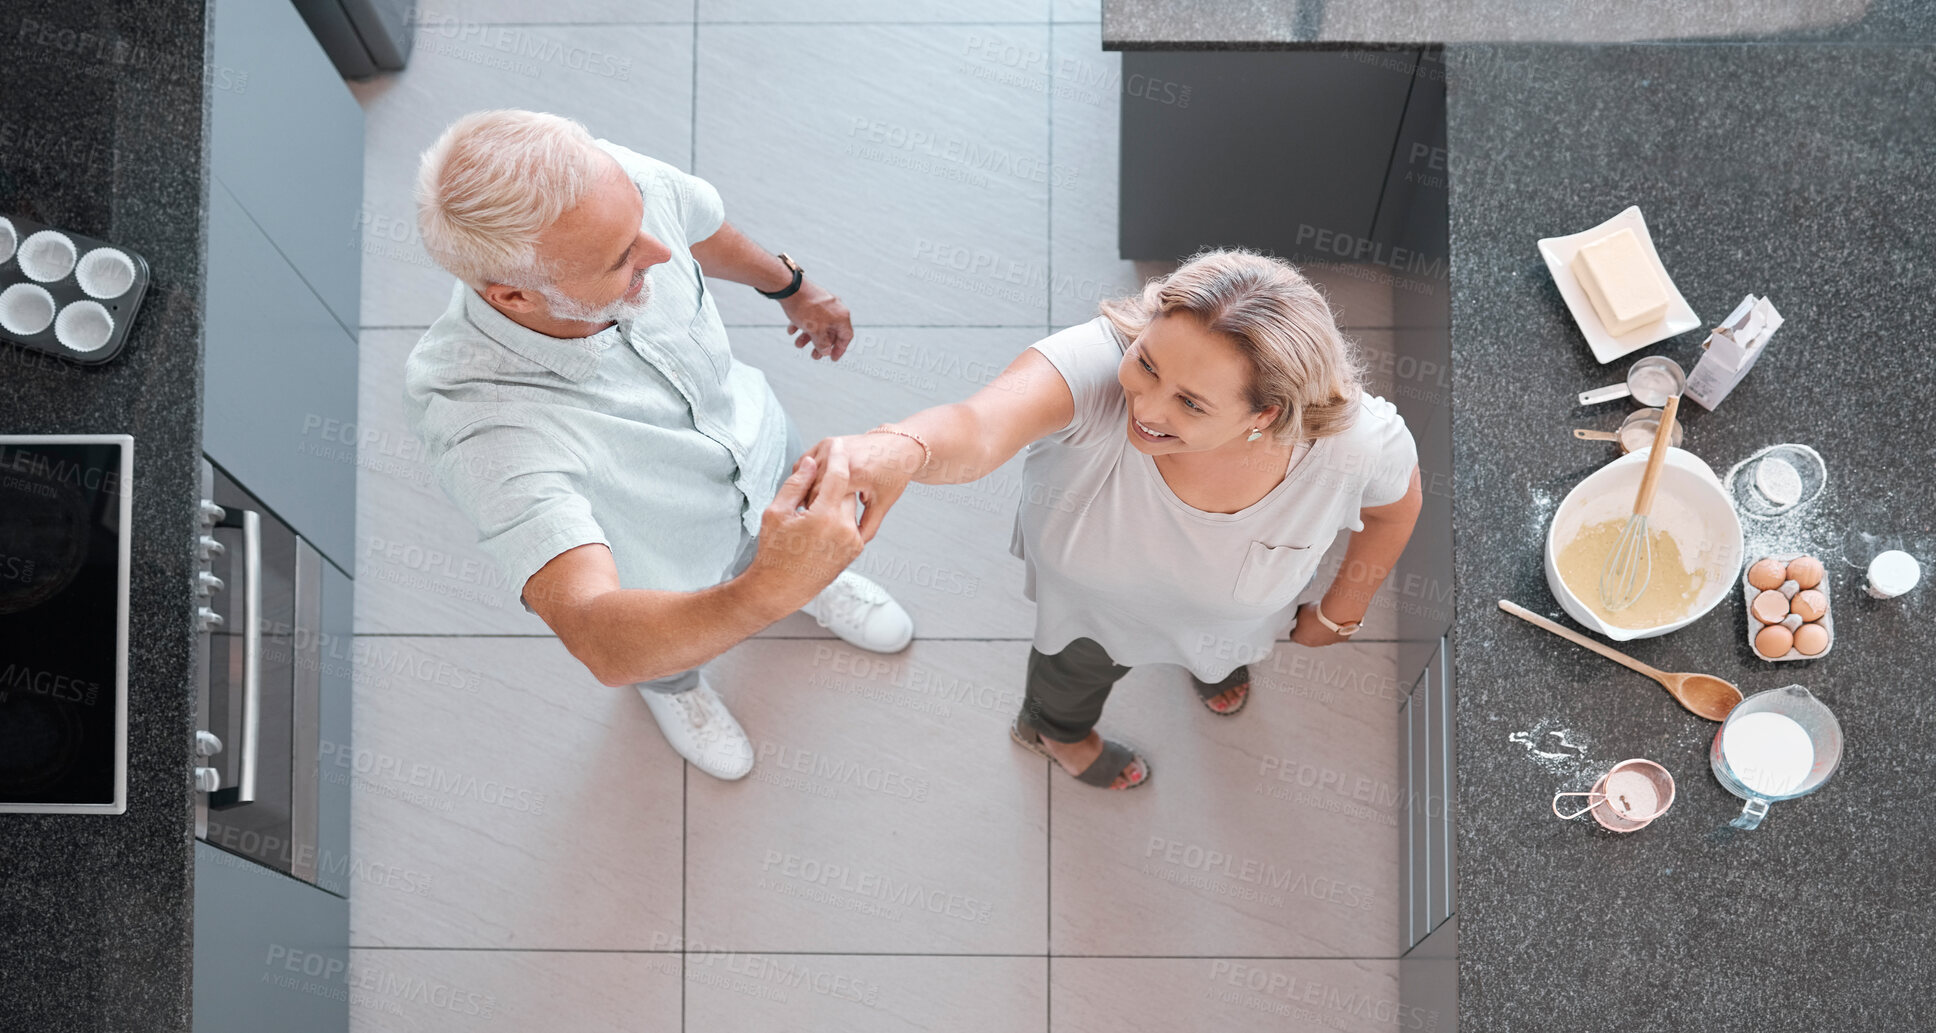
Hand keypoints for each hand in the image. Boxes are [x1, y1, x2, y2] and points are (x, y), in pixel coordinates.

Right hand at [745, 441, 865, 611]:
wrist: (781, 589)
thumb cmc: (774, 551)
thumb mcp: (776, 513)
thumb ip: (796, 484)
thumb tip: (811, 462)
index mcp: (825, 517)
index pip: (838, 475)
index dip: (836, 456)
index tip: (834, 442)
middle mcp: (845, 529)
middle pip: (845, 490)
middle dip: (832, 483)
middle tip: (814, 484)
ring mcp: (852, 541)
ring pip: (849, 506)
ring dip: (836, 500)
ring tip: (813, 508)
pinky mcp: (855, 550)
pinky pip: (851, 523)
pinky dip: (839, 517)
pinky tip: (820, 523)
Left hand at [778, 280, 853, 360]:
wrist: (790, 287)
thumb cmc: (806, 309)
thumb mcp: (815, 331)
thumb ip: (822, 344)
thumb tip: (826, 352)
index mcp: (842, 316)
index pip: (846, 336)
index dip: (840, 349)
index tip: (832, 358)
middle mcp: (835, 308)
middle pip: (831, 331)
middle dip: (821, 345)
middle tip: (814, 355)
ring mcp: (824, 302)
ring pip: (819, 324)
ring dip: (809, 336)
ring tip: (798, 344)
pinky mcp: (812, 298)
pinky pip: (810, 315)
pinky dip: (802, 324)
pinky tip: (792, 330)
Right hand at [807, 431, 925, 541]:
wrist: (898, 445)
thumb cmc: (894, 473)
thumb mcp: (883, 503)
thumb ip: (868, 526)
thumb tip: (854, 543)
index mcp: (855, 472)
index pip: (822, 497)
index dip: (817, 513)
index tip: (818, 524)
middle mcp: (840, 456)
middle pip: (811, 486)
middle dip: (811, 503)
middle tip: (814, 519)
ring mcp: (832, 446)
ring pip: (806, 474)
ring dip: (806, 490)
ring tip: (814, 505)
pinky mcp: (826, 442)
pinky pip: (806, 462)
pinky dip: (805, 476)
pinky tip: (812, 489)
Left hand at [1289, 601, 1356, 646]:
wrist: (1335, 614)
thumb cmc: (1316, 612)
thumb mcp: (1301, 609)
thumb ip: (1297, 613)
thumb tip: (1296, 612)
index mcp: (1300, 637)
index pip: (1294, 636)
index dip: (1295, 630)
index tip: (1297, 625)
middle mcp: (1312, 643)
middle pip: (1308, 638)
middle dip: (1309, 630)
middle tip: (1312, 620)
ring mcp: (1326, 642)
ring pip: (1322, 638)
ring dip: (1322, 630)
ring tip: (1325, 618)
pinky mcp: (1338, 640)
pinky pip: (1335, 635)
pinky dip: (1334, 629)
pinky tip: (1335, 621)